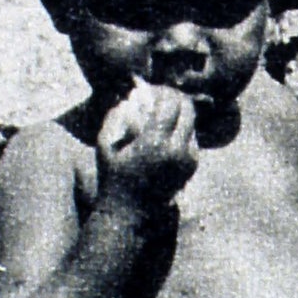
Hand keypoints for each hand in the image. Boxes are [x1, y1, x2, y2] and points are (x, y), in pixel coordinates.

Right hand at [96, 79, 198, 207]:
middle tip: (163, 95)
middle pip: (188, 110)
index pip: (171, 104)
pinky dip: (181, 131)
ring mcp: (187, 159)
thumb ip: (115, 116)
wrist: (129, 209)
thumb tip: (130, 96)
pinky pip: (192, 139)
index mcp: (154, 142)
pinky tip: (166, 132)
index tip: (153, 89)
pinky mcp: (191, 166)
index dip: (163, 92)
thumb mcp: (105, 144)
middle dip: (176, 99)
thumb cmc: (112, 174)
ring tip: (163, 114)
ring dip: (179, 114)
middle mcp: (176, 150)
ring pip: (192, 124)